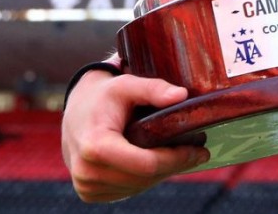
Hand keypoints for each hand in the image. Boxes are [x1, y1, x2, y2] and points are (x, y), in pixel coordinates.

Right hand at [61, 71, 209, 201]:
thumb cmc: (104, 97)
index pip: (146, 164)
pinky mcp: (89, 193)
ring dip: (162, 174)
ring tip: (181, 156)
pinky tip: (158, 164)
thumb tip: (182, 95)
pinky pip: (126, 191)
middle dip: (175, 166)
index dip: (177, 159)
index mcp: (95, 146)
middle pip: (144, 178)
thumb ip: (153, 88)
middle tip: (198, 153)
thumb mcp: (127, 84)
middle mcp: (87, 171)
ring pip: (138, 187)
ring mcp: (86, 185)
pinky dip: (145, 179)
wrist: (76, 112)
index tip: (201, 150)